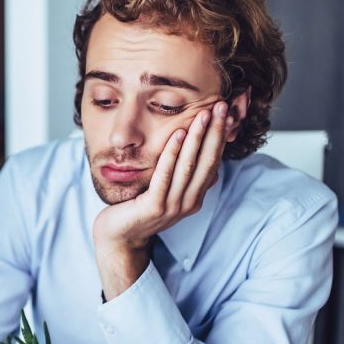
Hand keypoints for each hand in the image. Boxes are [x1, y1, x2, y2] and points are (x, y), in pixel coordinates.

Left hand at [93, 100, 232, 298]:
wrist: (118, 238)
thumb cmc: (138, 209)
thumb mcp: (166, 191)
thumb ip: (184, 176)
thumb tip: (205, 157)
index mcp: (194, 197)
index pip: (212, 162)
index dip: (220, 138)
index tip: (226, 113)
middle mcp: (188, 202)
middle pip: (207, 162)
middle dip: (214, 132)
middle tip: (220, 106)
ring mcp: (172, 206)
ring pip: (189, 166)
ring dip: (197, 138)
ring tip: (202, 114)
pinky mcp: (154, 207)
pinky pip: (165, 176)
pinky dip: (172, 154)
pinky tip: (177, 134)